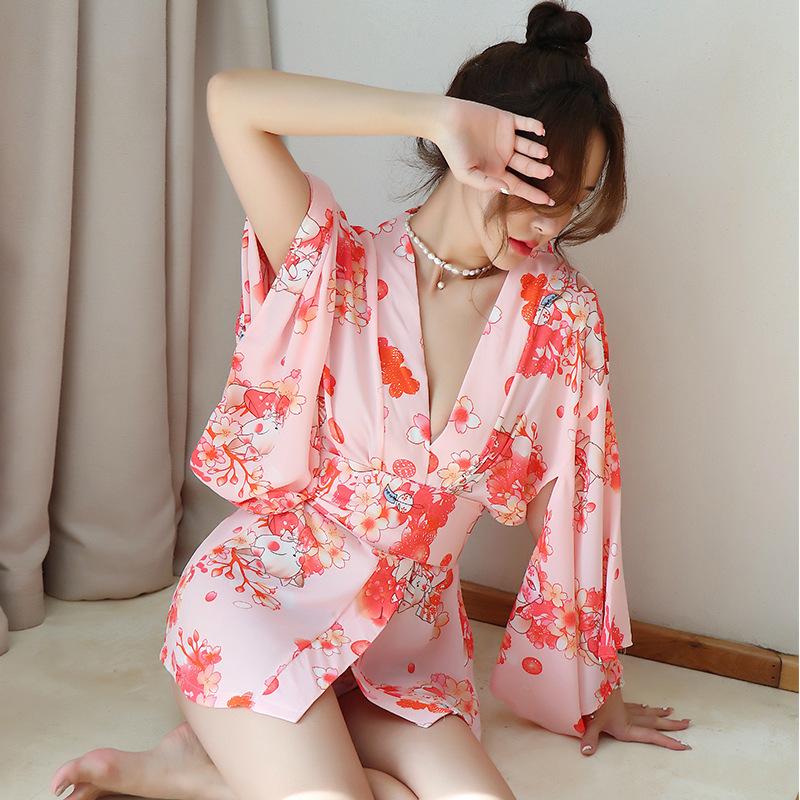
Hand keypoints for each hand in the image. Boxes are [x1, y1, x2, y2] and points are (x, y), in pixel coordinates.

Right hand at [431, 95, 553, 204]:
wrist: (446, 121)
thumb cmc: (452, 149)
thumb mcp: (465, 174)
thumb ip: (485, 183)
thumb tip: (506, 189)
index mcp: (495, 171)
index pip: (518, 185)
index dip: (533, 194)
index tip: (549, 201)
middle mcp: (503, 156)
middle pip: (527, 167)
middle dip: (539, 171)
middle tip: (549, 173)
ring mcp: (506, 138)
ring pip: (529, 146)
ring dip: (537, 150)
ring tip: (543, 153)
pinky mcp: (506, 120)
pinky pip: (525, 124)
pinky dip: (535, 126)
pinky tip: (541, 131)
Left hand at [579, 686, 692, 755]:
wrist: (589, 680)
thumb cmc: (591, 702)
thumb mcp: (591, 722)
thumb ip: (590, 738)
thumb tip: (586, 751)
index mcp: (625, 727)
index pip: (651, 736)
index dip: (667, 741)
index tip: (683, 745)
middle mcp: (629, 718)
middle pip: (654, 722)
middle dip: (671, 724)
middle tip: (687, 723)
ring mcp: (624, 708)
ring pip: (646, 712)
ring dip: (659, 713)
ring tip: (671, 712)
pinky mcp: (617, 701)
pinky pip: (634, 705)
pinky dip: (642, 707)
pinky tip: (645, 705)